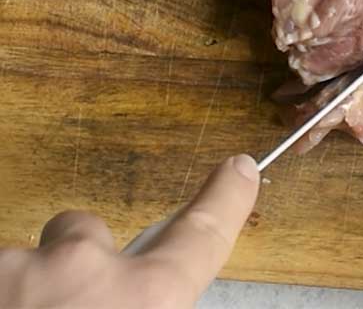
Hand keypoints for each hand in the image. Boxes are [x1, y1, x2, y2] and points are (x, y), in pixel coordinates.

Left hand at [0, 154, 259, 308]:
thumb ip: (157, 303)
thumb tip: (155, 290)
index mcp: (144, 303)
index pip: (200, 235)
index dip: (224, 199)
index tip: (238, 169)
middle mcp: (81, 275)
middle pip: (85, 231)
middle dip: (75, 257)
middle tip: (67, 304)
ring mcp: (17, 272)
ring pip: (23, 256)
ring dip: (24, 285)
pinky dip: (1, 290)